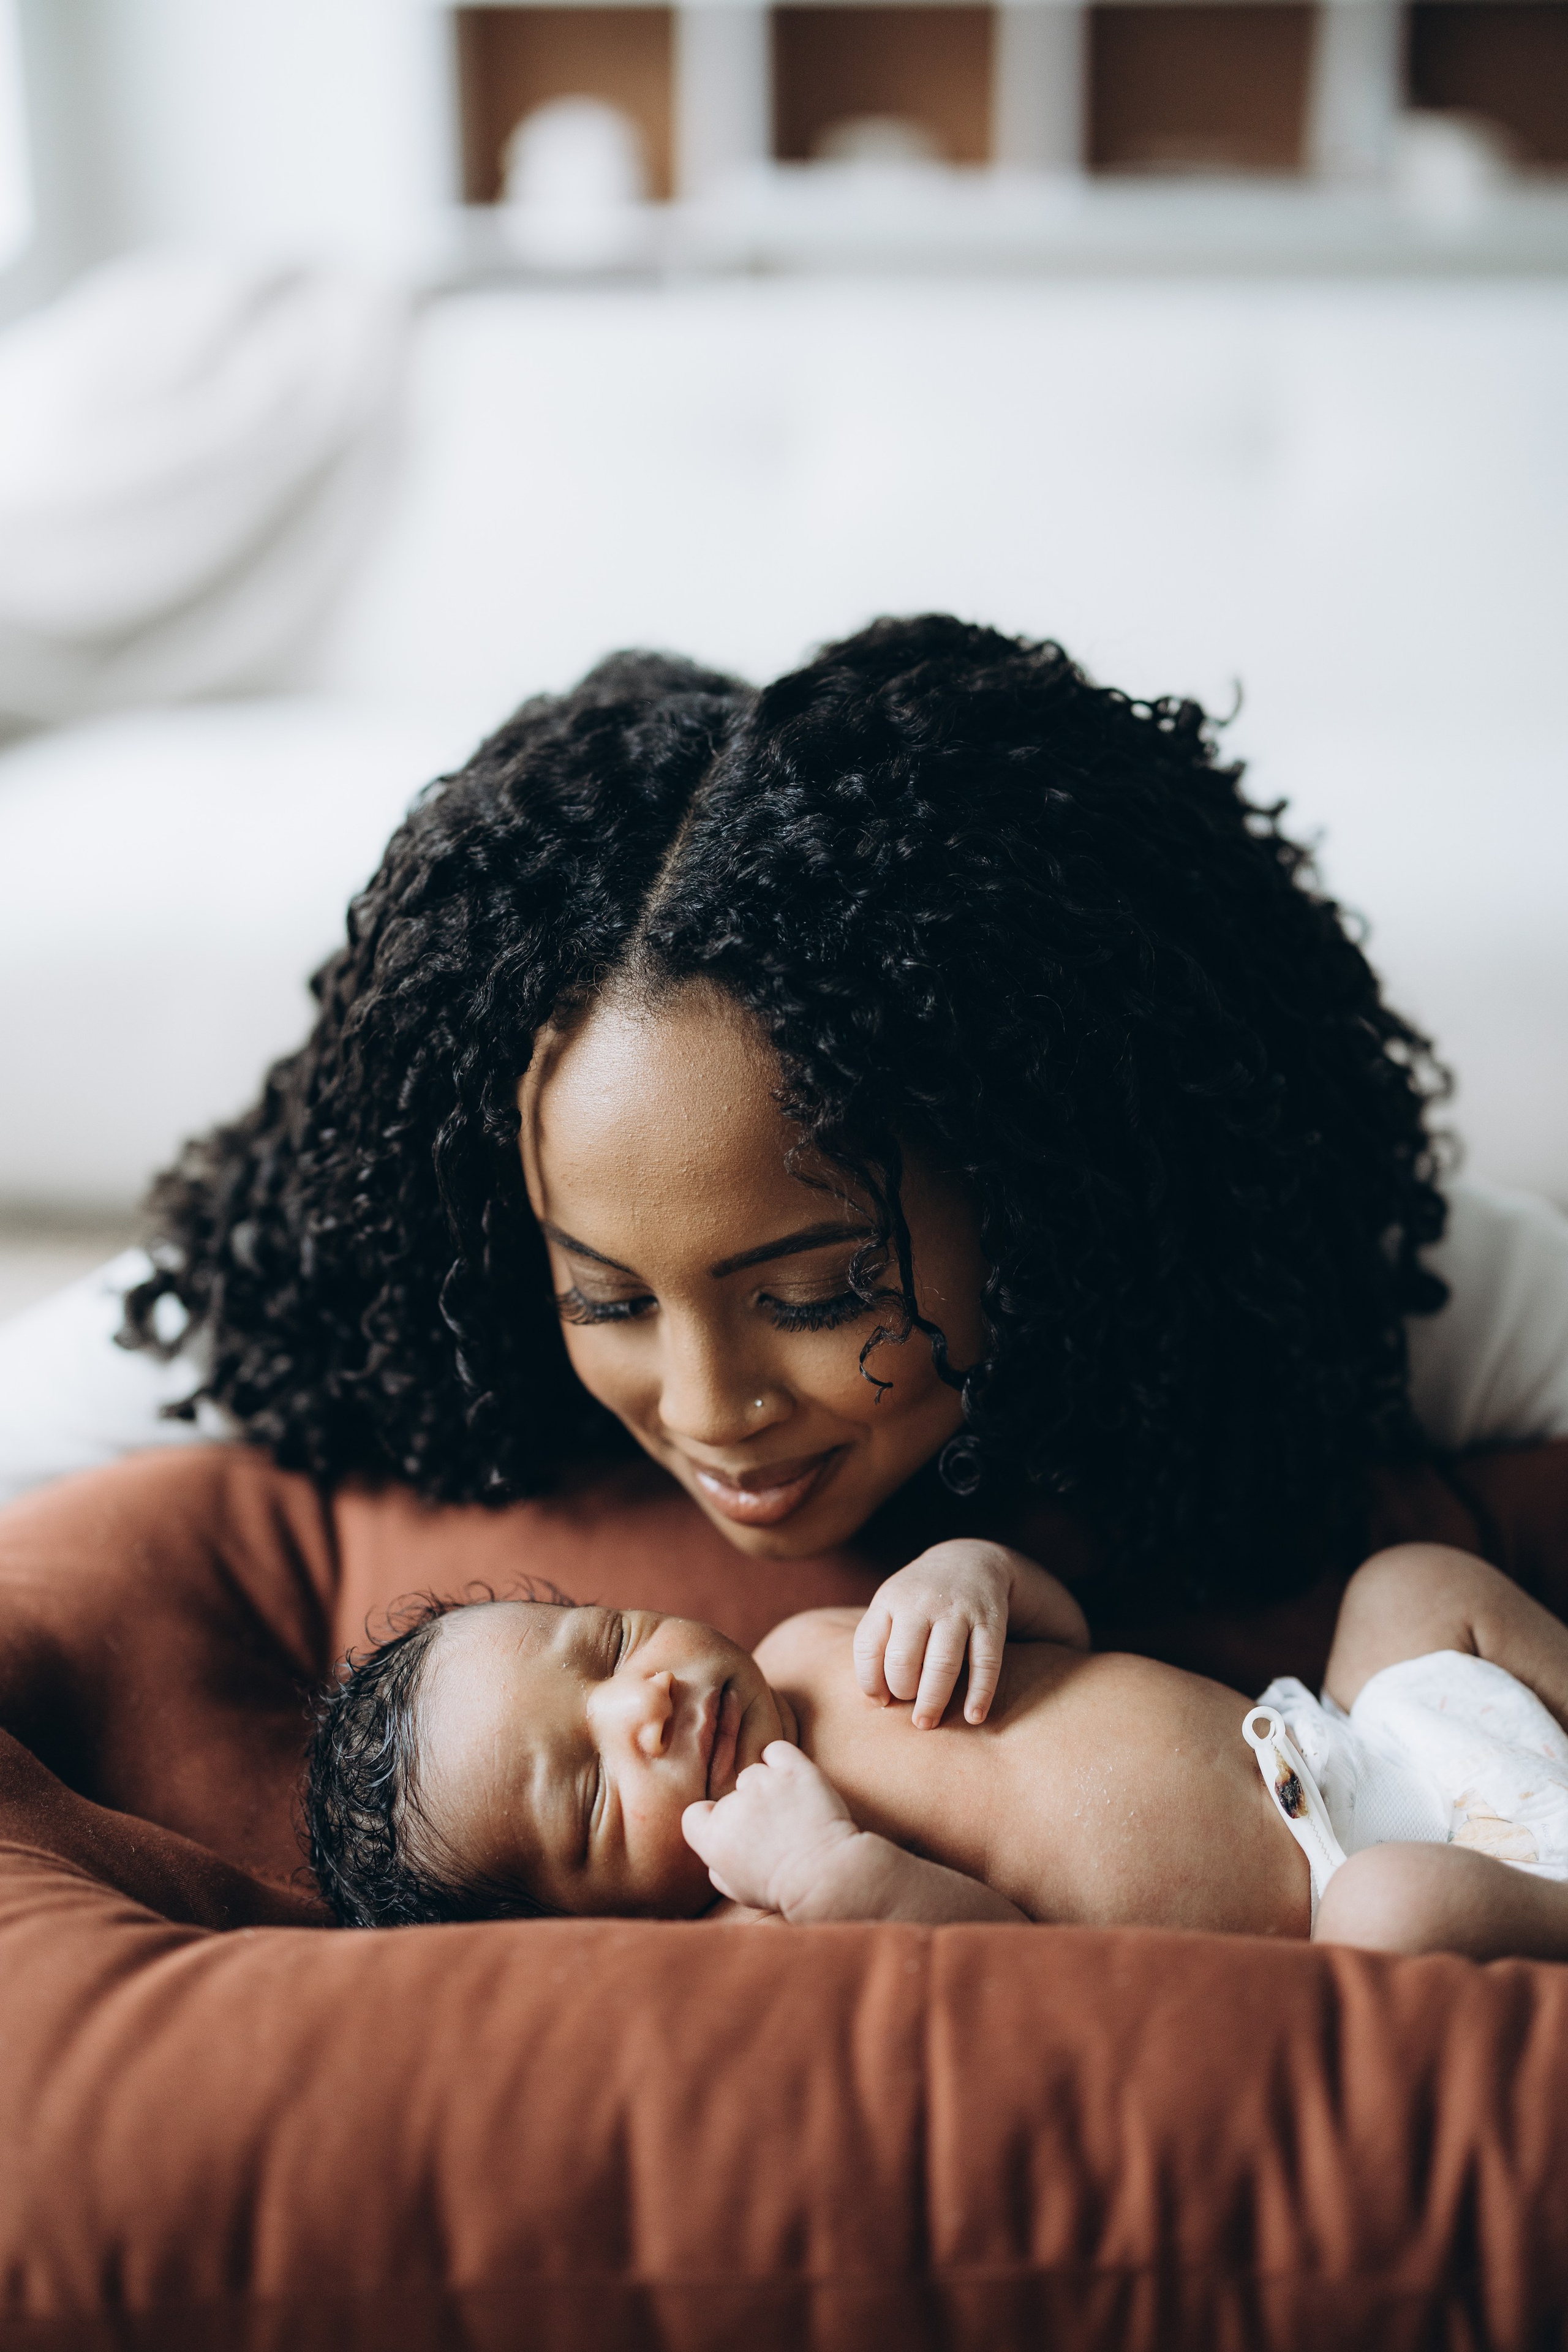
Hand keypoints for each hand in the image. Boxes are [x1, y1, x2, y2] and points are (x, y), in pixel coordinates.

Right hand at [682, 1743, 858, 1918]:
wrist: (825, 1875)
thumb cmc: (782, 1889)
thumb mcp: (737, 1891)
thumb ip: (718, 1866)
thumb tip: (716, 1850)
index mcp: (714, 1838)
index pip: (695, 1815)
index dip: (712, 1821)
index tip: (733, 1830)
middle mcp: (733, 1806)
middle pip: (731, 1794)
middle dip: (748, 1809)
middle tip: (772, 1828)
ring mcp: (764, 1783)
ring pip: (754, 1773)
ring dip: (767, 1786)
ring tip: (790, 1810)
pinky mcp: (794, 1769)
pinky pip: (776, 1750)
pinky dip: (781, 1760)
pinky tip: (791, 1778)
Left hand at [854, 1540, 1088, 1728]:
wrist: (969, 1560)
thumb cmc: (919, 1598)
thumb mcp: (890, 1606)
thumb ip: (878, 1645)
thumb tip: (878, 1701)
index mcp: (890, 1600)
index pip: (868, 1646)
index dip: (870, 1681)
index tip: (881, 1701)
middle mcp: (921, 1603)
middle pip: (903, 1659)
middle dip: (903, 1692)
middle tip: (910, 1710)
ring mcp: (957, 1610)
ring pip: (943, 1664)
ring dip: (934, 1700)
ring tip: (927, 1722)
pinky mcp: (990, 1621)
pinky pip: (985, 1663)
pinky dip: (980, 1693)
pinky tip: (973, 1717)